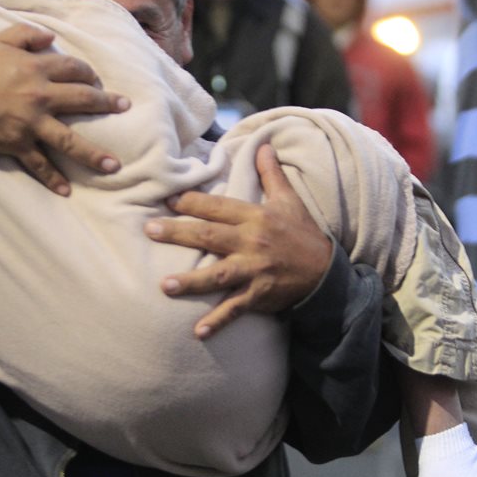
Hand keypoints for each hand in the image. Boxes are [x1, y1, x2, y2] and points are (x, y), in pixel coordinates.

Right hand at [0, 24, 127, 194]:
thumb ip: (26, 35)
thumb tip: (52, 37)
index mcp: (36, 69)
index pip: (74, 69)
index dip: (89, 73)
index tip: (97, 80)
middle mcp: (40, 96)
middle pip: (82, 100)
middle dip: (107, 104)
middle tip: (125, 108)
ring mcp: (31, 123)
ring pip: (70, 140)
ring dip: (94, 154)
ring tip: (114, 165)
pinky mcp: (18, 144)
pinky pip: (40, 165)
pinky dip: (52, 179)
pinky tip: (67, 190)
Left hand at [144, 144, 333, 337]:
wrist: (325, 273)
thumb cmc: (302, 234)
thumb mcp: (289, 201)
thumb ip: (271, 173)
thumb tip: (262, 144)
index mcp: (255, 218)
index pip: (218, 207)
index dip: (192, 202)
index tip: (167, 199)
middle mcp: (252, 243)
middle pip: (209, 236)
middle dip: (178, 233)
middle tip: (150, 230)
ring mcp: (254, 271)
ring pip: (217, 275)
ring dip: (191, 282)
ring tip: (164, 286)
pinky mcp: (258, 295)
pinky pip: (235, 309)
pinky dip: (217, 321)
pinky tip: (198, 332)